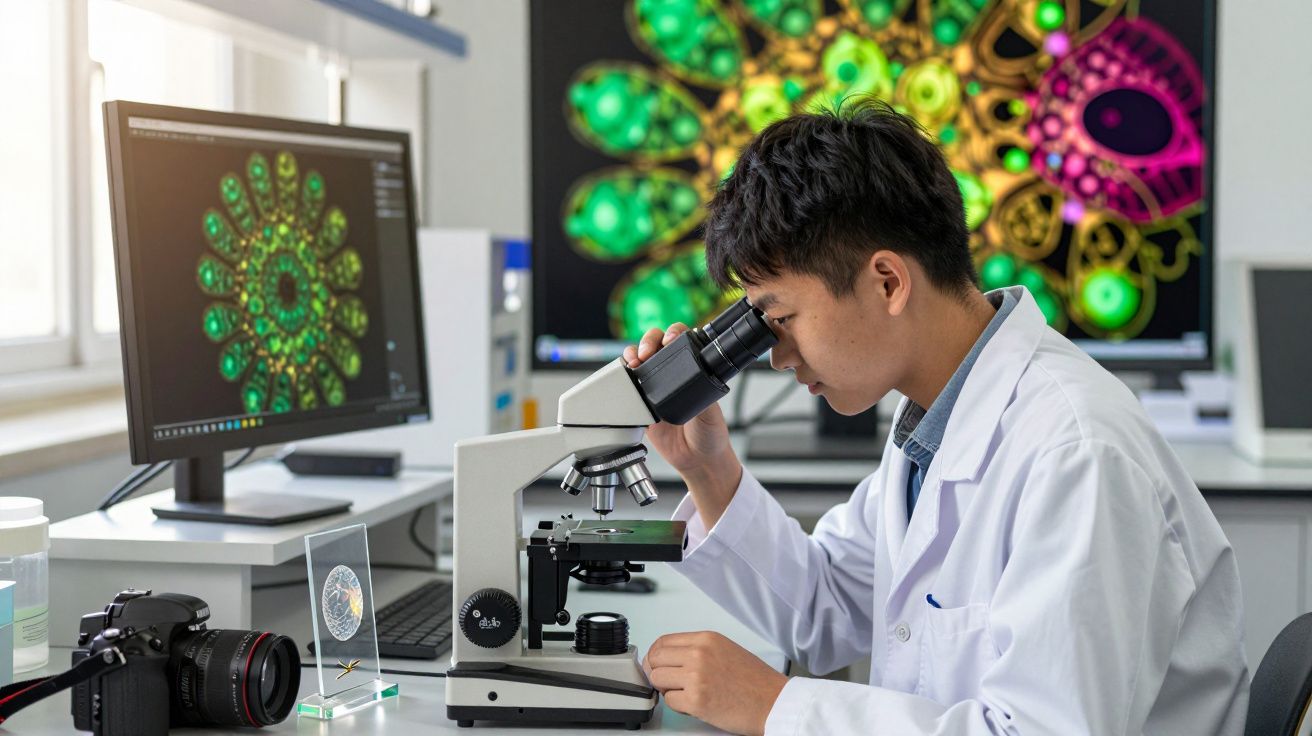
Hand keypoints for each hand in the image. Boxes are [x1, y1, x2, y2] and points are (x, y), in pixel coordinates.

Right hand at [624, 324, 741, 526]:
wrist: (696, 460)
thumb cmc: (710, 433)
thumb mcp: (711, 412)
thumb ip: (701, 395)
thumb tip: (691, 380)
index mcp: (693, 369)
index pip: (681, 340)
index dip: (672, 333)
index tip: (669, 340)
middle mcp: (672, 374)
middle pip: (655, 344)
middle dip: (647, 341)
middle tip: (646, 352)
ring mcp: (655, 386)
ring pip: (639, 359)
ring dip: (632, 354)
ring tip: (633, 362)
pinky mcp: (641, 403)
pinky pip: (628, 384)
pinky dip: (622, 376)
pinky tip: (625, 376)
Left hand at [642, 631, 787, 735]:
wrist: (773, 702)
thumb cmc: (754, 681)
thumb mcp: (725, 649)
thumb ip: (698, 650)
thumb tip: (669, 657)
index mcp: (706, 639)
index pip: (663, 642)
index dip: (655, 655)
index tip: (656, 665)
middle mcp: (698, 654)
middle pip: (656, 659)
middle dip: (658, 673)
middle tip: (669, 683)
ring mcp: (696, 676)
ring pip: (658, 679)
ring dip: (667, 689)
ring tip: (685, 694)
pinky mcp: (696, 700)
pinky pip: (670, 701)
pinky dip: (678, 706)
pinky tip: (694, 705)